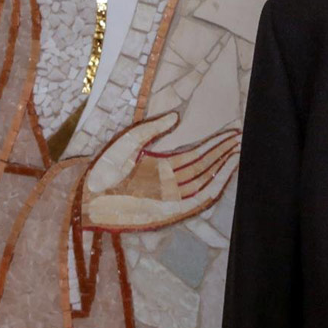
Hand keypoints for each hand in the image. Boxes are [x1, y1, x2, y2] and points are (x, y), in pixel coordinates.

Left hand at [82, 112, 239, 230]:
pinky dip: (215, 187)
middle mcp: (169, 183)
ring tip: (238, 150)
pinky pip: (199, 200)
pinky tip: (226, 172)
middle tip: (241, 139)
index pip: (194, 155)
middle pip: (203, 166)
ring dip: (222, 166)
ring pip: (205, 180)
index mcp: (160, 167)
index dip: (212, 145)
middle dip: (222, 153)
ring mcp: (171, 198)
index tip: (229, 133)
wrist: (87, 197)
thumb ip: (153, 128)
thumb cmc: (102, 170)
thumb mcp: (128, 141)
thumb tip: (177, 115)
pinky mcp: (172, 212)